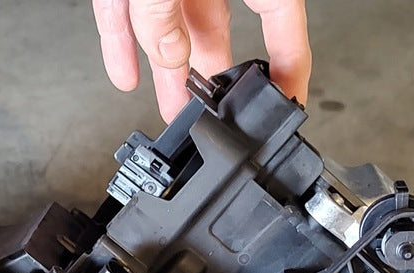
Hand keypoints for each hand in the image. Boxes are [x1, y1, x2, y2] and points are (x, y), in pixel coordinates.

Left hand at [93, 0, 310, 122]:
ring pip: (171, 26)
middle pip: (218, 28)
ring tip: (173, 112)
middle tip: (218, 120)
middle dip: (213, 79)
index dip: (290, 62)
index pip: (282, 17)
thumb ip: (164, 10)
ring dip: (167, 73)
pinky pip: (126, 11)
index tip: (289, 99)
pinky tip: (124, 74)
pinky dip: (122, 43)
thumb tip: (168, 53)